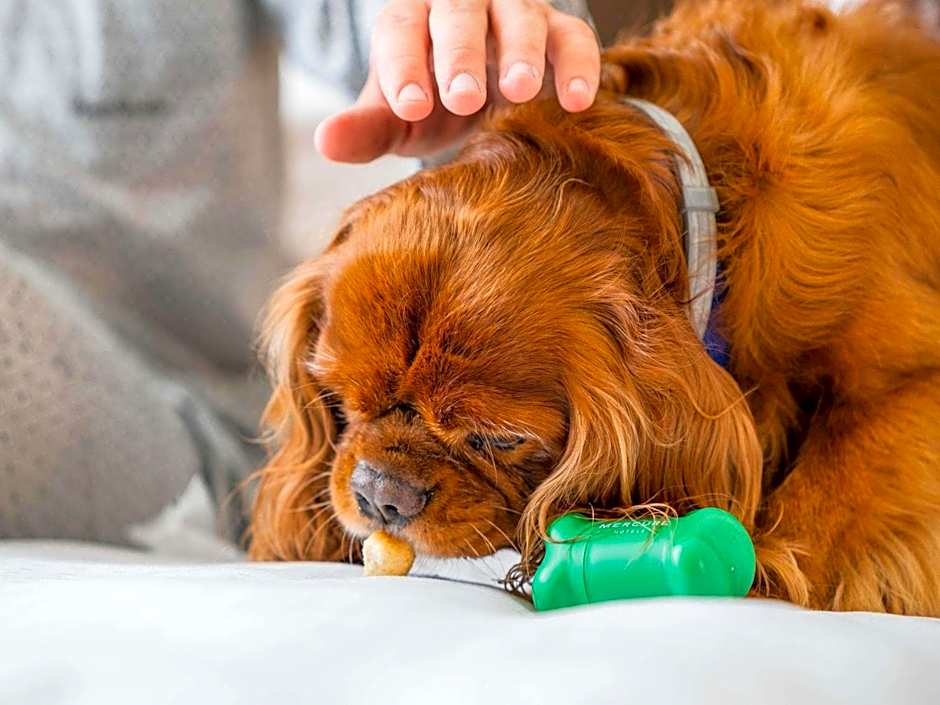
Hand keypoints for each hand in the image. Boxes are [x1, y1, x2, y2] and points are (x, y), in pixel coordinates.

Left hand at [315, 0, 599, 162]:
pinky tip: (577, 101)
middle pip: (459, 15)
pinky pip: (572, 39)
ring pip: (519, 18)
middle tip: (461, 97)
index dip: (405, 66)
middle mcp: (462, 5)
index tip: (409, 106)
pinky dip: (577, 66)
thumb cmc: (429, 99)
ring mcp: (512, 14)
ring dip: (520, 52)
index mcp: (411, 19)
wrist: (479, 89)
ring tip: (517, 91)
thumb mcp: (395, 116)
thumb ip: (366, 128)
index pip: (401, 31)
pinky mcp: (557, 32)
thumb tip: (324, 142)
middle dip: (459, 54)